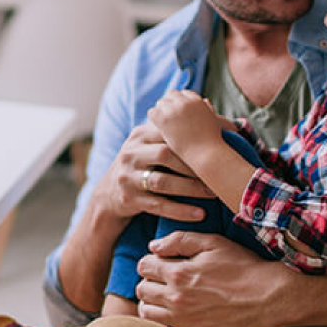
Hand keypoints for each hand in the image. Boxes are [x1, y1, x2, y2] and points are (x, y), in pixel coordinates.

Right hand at [92, 121, 214, 223]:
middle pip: (165, 155)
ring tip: (212, 193)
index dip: (191, 140)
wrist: (109, 193)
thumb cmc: (142, 165)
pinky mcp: (129, 199)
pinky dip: (180, 211)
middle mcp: (131, 153)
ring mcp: (127, 177)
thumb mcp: (149, 144)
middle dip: (193, 165)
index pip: (167, 133)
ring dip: (190, 188)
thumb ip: (173, 133)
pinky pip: (158, 206)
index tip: (216, 148)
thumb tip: (217, 112)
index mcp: (139, 135)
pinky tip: (199, 214)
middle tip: (217, 173)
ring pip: (162, 181)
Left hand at [135, 231, 294, 326]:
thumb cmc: (244, 266)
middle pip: (142, 290)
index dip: (150, 262)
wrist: (271, 298)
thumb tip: (153, 246)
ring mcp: (185, 321)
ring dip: (152, 303)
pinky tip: (177, 315)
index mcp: (179, 273)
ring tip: (165, 298)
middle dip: (149, 281)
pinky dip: (165, 323)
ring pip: (147, 314)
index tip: (160, 263)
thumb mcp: (213, 243)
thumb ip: (179, 240)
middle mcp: (176, 299)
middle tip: (163, 280)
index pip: (144, 266)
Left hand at [148, 91, 227, 161]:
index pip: (183, 93)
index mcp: (197, 100)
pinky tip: (158, 128)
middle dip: (170, 104)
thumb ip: (208, 109)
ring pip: (160, 103)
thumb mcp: (214, 121)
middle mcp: (185, 102)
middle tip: (168, 117)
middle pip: (170, 95)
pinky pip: (152, 113)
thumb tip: (206, 100)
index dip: (180, 102)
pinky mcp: (164, 119)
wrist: (205, 153)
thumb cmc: (212, 141)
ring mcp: (174, 110)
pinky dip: (154, 119)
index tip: (178, 113)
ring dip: (161, 111)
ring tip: (163, 123)